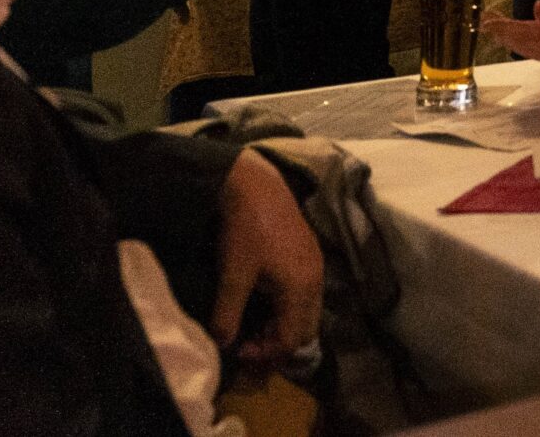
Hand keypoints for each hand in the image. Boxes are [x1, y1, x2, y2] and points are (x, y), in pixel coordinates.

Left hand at [211, 150, 322, 368]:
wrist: (257, 186)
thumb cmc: (245, 231)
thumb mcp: (232, 276)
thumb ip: (228, 315)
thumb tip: (223, 346)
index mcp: (300, 289)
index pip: (292, 339)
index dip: (266, 353)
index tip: (238, 349)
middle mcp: (315, 281)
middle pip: (307, 330)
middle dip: (279, 343)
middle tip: (248, 341)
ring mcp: (316, 266)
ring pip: (308, 311)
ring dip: (284, 324)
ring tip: (253, 322)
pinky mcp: (310, 254)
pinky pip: (307, 294)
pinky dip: (288, 307)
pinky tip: (264, 298)